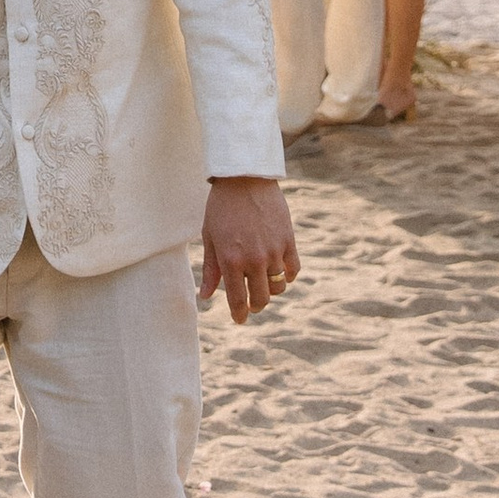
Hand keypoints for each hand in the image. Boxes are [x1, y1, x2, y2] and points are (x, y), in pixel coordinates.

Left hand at [200, 177, 299, 323]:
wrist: (244, 178)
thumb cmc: (221, 207)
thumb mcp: (210, 237)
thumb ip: (210, 269)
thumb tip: (205, 297)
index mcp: (231, 260)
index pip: (238, 300)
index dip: (239, 314)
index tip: (239, 319)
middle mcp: (254, 260)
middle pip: (261, 299)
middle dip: (255, 306)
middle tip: (250, 304)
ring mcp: (273, 251)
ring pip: (278, 287)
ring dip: (270, 290)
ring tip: (262, 283)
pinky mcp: (288, 240)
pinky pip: (293, 270)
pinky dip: (287, 276)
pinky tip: (279, 272)